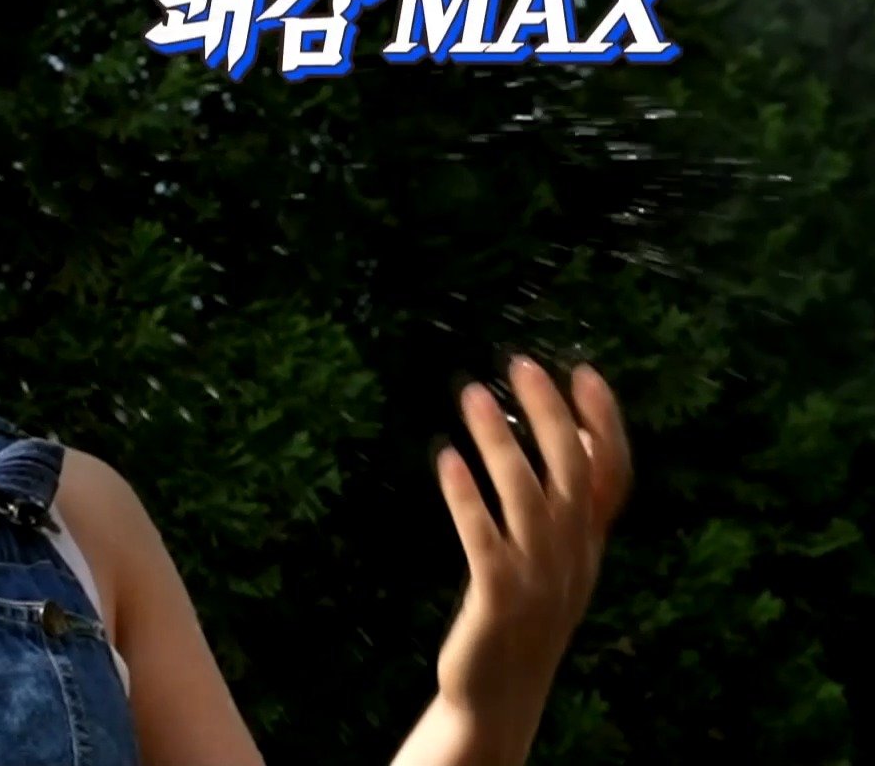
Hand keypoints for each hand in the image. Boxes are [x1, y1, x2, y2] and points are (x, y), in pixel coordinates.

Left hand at [430, 358, 633, 760]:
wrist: (497, 695)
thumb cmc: (520, 614)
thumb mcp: (556, 558)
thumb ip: (567, 503)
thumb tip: (573, 430)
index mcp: (589, 546)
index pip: (613, 475)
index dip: (605, 423)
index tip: (584, 371)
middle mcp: (573, 558)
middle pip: (573, 474)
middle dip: (551, 415)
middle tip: (521, 364)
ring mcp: (538, 579)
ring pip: (528, 498)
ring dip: (500, 442)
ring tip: (471, 394)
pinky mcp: (498, 599)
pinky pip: (484, 539)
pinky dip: (467, 497)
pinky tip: (446, 459)